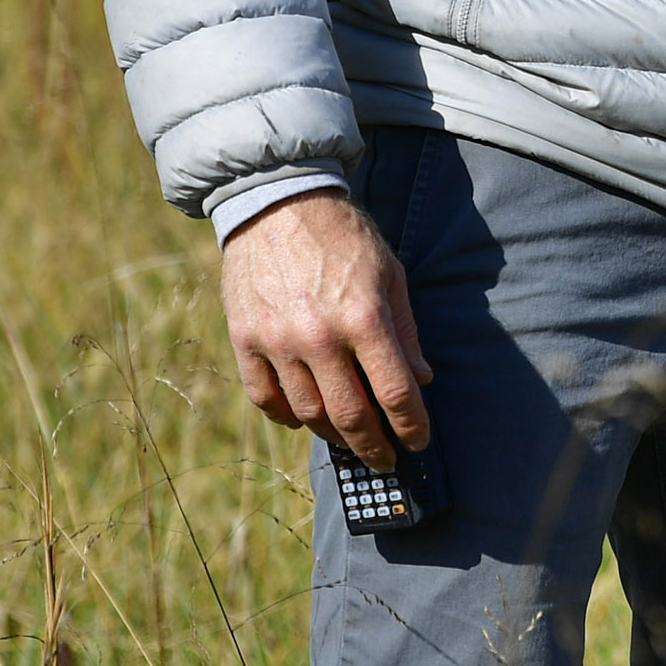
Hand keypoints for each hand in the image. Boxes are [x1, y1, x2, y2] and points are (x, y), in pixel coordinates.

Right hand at [219, 190, 430, 470]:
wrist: (279, 204)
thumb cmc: (345, 238)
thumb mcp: (391, 275)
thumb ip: (405, 331)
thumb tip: (420, 381)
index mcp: (365, 318)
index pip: (395, 393)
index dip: (412, 426)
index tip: (418, 443)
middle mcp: (320, 337)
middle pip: (351, 416)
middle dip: (374, 447)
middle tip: (386, 461)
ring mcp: (278, 342)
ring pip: (307, 413)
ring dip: (333, 435)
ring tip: (350, 440)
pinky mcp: (245, 341)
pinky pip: (266, 398)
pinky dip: (287, 416)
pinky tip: (304, 418)